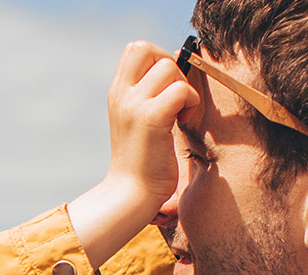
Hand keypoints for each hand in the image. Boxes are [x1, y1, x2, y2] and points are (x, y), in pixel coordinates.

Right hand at [67, 41, 199, 266]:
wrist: (131, 193)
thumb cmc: (142, 159)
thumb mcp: (138, 118)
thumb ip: (150, 91)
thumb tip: (178, 59)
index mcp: (117, 92)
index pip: (137, 48)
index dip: (159, 58)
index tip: (166, 87)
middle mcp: (121, 94)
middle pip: (149, 49)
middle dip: (171, 67)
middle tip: (175, 97)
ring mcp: (134, 105)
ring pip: (169, 67)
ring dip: (185, 88)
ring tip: (180, 114)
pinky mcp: (151, 119)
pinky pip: (180, 91)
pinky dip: (190, 103)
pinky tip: (184, 123)